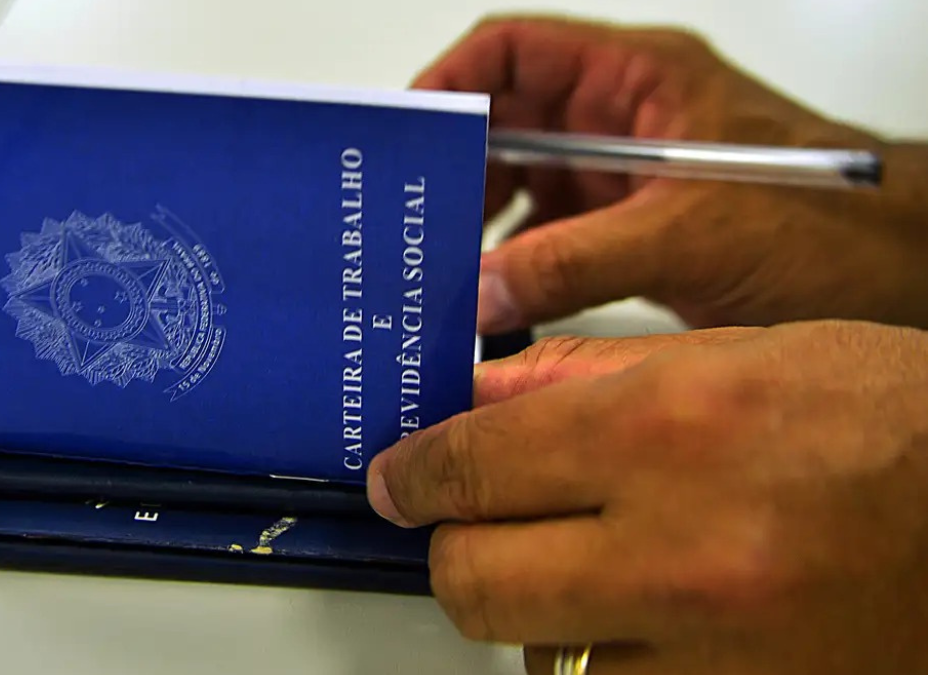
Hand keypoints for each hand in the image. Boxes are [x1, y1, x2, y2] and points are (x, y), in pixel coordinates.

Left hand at [366, 321, 927, 673]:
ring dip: (531, 611)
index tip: (399, 480)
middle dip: (454, 548)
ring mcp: (711, 654)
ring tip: (584, 566)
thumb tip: (477, 399)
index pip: (472, 466)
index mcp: (668, 431)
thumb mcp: (734, 356)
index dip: (414, 474)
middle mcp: (679, 550)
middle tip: (473, 525)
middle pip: (472, 580)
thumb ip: (585, 379)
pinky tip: (640, 617)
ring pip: (534, 655)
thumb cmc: (888, 424)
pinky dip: (601, 660)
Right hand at [414, 16, 927, 331]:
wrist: (895, 276)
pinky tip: (487, 301)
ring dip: (477, 225)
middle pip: (504, 124)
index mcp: (637, 79)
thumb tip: (479, 290)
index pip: (516, 52)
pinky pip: (545, 239)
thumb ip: (577, 262)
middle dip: (454, 170)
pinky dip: (510, 267)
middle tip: (410, 222)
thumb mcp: (689, 235)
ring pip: (519, 186)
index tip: (408, 135)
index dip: (452, 82)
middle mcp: (619, 121)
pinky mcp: (626, 233)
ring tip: (436, 268)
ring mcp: (620, 179)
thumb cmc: (830, 224)